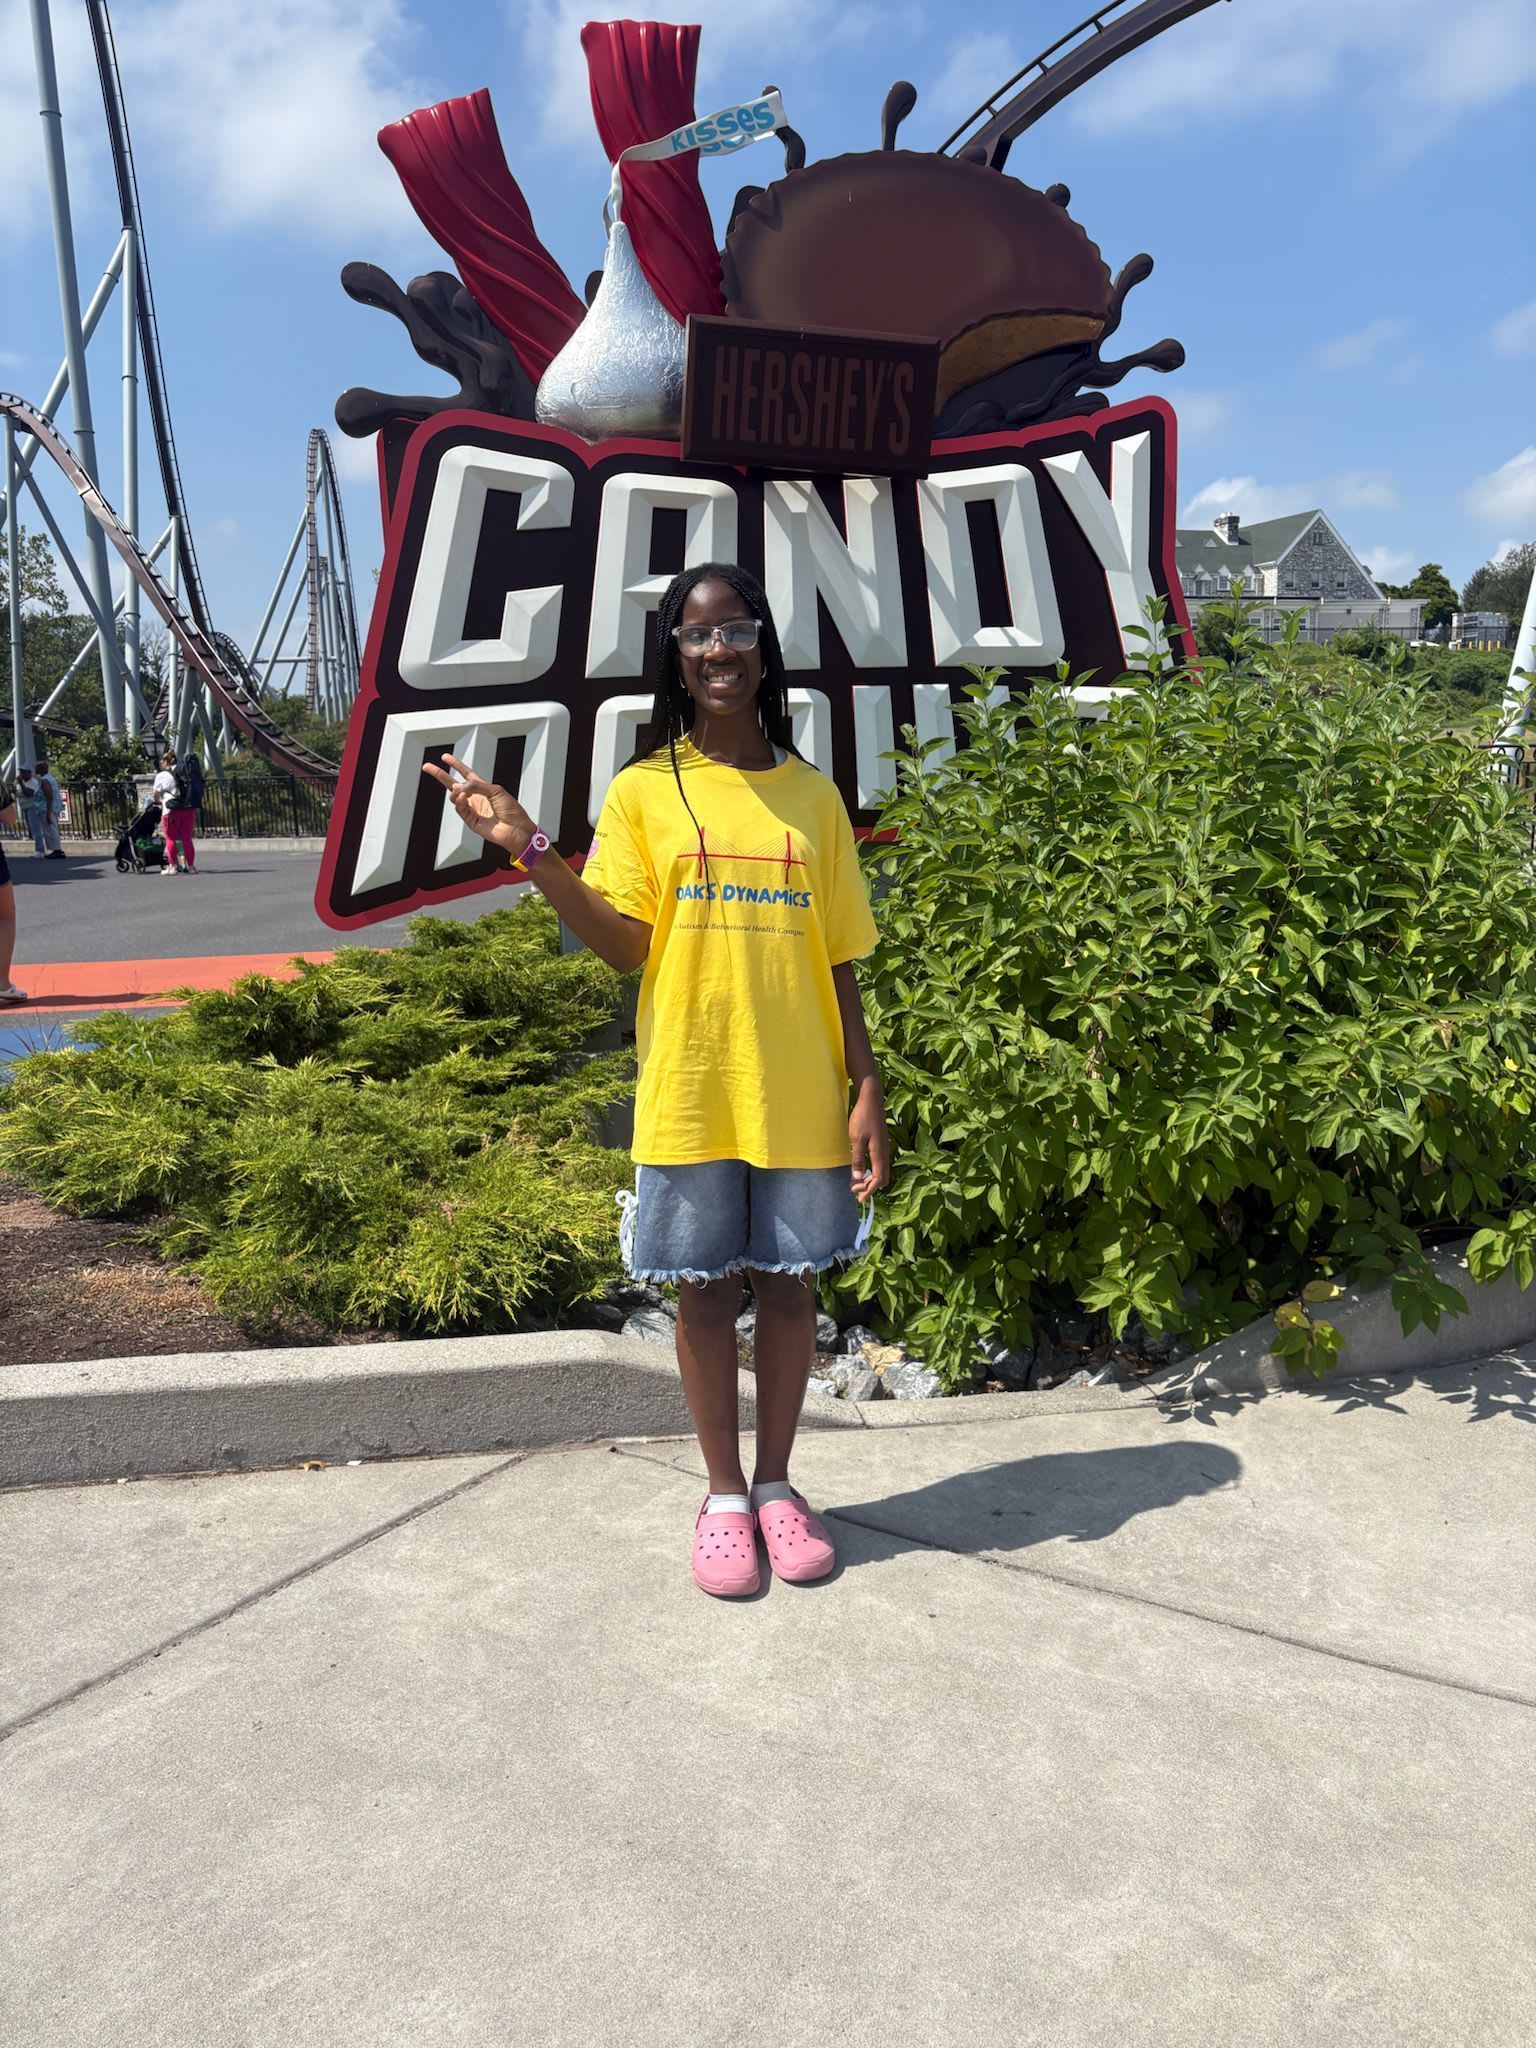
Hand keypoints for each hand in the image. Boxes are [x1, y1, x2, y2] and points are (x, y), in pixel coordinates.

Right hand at [420, 754, 535, 860]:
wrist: (516, 829)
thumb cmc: (511, 810)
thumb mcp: (495, 791)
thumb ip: (476, 785)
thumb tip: (458, 786)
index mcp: (483, 788)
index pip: (466, 773)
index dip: (456, 765)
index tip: (445, 757)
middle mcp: (476, 798)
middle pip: (453, 784)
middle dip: (440, 775)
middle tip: (426, 767)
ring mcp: (472, 809)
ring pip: (454, 797)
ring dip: (455, 791)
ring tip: (459, 789)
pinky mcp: (471, 821)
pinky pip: (459, 809)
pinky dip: (459, 802)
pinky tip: (463, 798)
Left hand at [849, 1083, 890, 1201]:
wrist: (871, 1099)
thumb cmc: (862, 1117)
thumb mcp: (856, 1138)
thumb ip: (857, 1158)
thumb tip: (857, 1178)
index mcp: (879, 1153)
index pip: (878, 1179)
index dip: (869, 1191)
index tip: (858, 1198)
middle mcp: (884, 1152)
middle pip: (882, 1178)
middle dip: (869, 1187)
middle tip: (854, 1191)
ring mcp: (883, 1148)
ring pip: (881, 1171)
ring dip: (870, 1179)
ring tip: (856, 1183)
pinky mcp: (880, 1143)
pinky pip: (879, 1163)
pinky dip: (871, 1171)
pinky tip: (861, 1169)